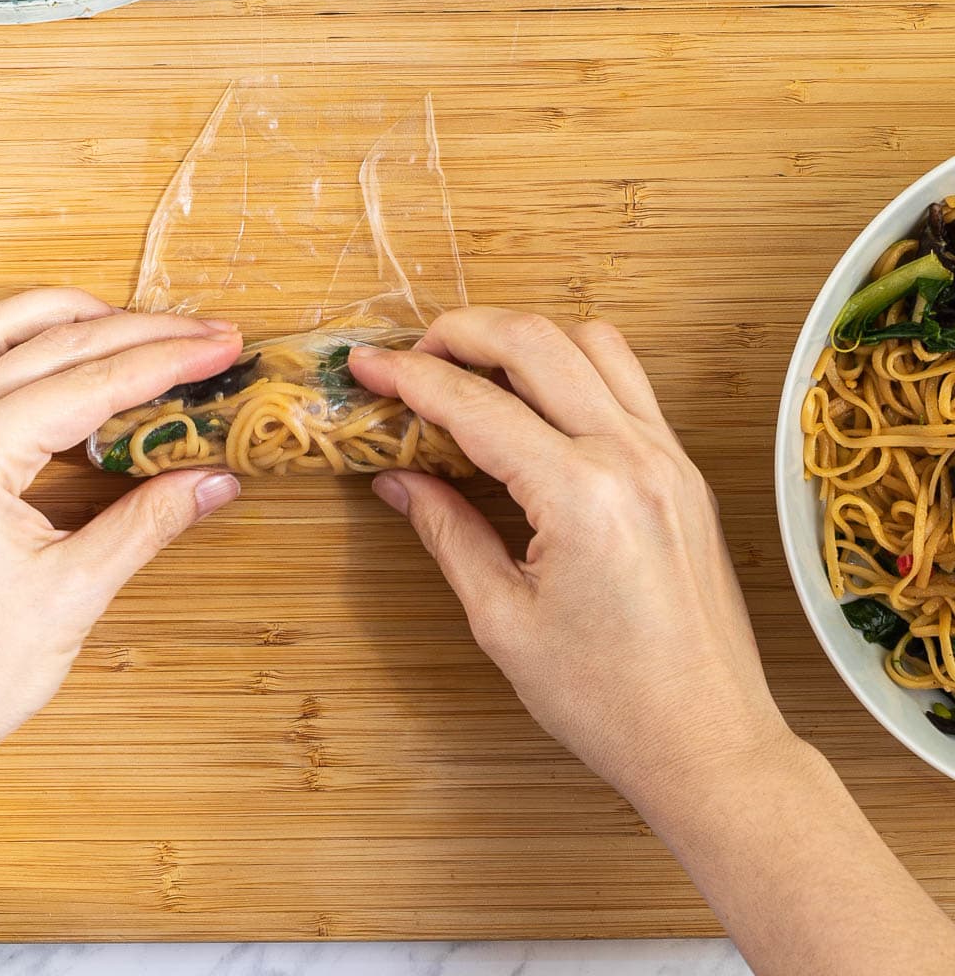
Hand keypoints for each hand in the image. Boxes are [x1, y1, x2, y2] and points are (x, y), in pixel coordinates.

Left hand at [0, 290, 243, 762]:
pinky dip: (26, 345)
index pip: (86, 383)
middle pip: (49, 345)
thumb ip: (151, 521)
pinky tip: (71, 356)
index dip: (164, 360)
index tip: (219, 346)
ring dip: (69, 318)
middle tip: (206, 333)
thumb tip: (217, 478)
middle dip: (136, 332)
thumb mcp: (78, 590)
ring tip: (138, 323)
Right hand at [349, 308, 790, 806]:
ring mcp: (667, 458)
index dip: (408, 378)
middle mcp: (632, 458)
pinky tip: (535, 402)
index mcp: (582, 496)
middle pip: (536, 342)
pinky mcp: (683, 471)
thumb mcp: (503, 620)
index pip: (476, 404)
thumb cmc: (608, 701)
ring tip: (472, 370)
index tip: (367, 366)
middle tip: (411, 356)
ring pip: (592, 343)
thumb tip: (399, 480)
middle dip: (461, 332)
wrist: (707, 742)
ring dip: (523, 339)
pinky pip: (627, 381)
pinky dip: (572, 367)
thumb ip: (448, 532)